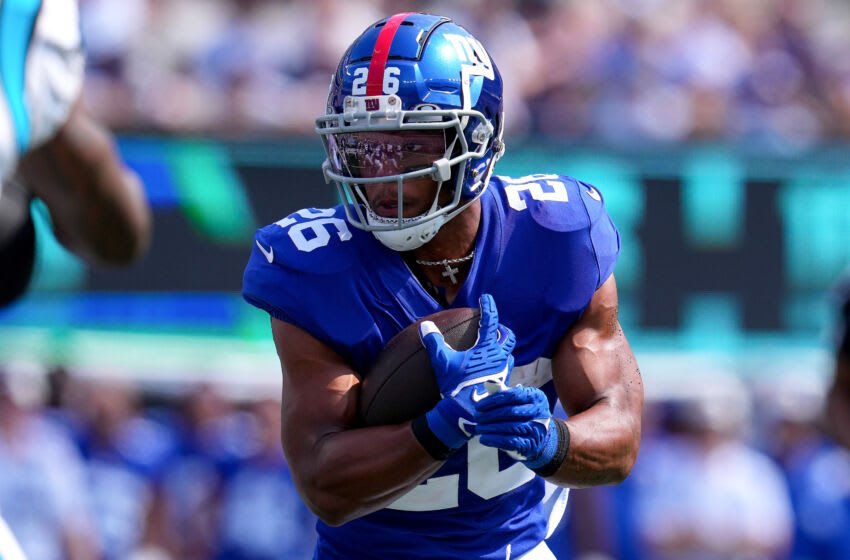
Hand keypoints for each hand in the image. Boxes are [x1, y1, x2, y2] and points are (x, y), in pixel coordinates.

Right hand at [418, 294, 515, 451]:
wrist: (469, 414)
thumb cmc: (457, 387)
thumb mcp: (442, 363)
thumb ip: (434, 342)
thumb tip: (424, 325)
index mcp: (486, 348)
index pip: (490, 321)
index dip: (488, 306)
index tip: (486, 298)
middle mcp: (498, 358)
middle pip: (508, 337)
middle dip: (502, 330)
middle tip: (495, 327)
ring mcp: (502, 372)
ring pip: (508, 354)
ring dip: (502, 348)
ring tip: (493, 348)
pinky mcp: (501, 385)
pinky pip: (505, 370)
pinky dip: (499, 365)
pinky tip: (490, 370)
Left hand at [474, 386, 562, 470]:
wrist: (541, 438)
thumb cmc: (524, 415)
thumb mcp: (519, 402)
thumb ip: (504, 394)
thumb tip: (487, 385)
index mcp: (535, 396)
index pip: (512, 395)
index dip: (493, 400)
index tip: (479, 406)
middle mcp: (539, 411)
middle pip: (510, 411)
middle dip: (490, 415)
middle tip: (477, 418)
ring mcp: (537, 429)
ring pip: (509, 427)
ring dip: (490, 428)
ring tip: (478, 428)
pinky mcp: (531, 444)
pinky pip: (510, 441)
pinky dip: (495, 440)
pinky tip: (484, 439)